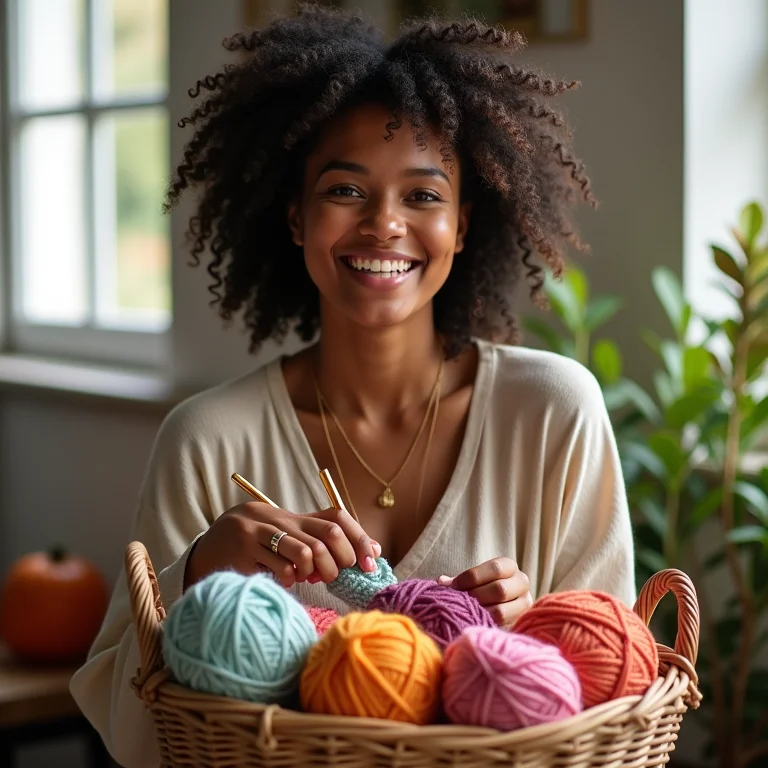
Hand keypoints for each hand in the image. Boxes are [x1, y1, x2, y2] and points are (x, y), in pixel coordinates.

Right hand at [184, 501, 381, 590]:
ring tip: (306, 578)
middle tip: (333, 576)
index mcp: (293, 515)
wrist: (207, 548)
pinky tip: (283, 580)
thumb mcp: (286, 539)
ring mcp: (260, 533)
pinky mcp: (243, 551)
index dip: (358, 539)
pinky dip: (289, 580)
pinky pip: (280, 569)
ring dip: (315, 572)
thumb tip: (370, 552)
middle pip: (327, 535)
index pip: (336, 517)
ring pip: (306, 552)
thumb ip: (321, 542)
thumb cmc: (256, 549)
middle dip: (340, 560)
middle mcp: (279, 519)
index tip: (370, 563)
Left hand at [437, 557, 532, 627]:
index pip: (495, 568)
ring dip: (479, 613)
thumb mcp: (476, 579)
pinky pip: (502, 627)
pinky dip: (485, 624)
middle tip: (459, 602)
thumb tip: (442, 582)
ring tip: (465, 613)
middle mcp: (522, 583)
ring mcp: (524, 604)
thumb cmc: (484, 587)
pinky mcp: (520, 623)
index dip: (471, 577)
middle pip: (499, 590)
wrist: (503, 603)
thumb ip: (460, 581)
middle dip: (475, 597)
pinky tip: (473, 623)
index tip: (452, 586)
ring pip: (501, 611)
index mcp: (510, 567)